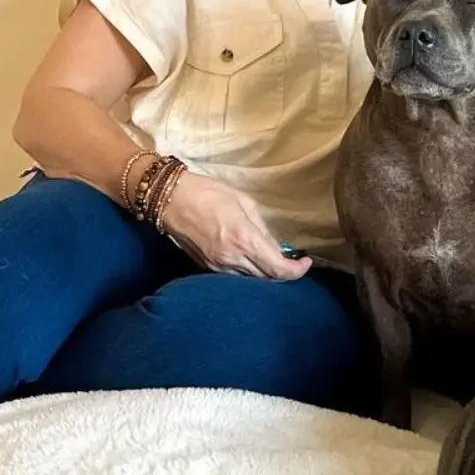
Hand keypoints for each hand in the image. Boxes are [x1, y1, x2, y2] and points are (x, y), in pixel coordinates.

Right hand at [159, 171, 310, 280]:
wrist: (170, 199)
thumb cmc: (209, 193)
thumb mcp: (245, 203)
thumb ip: (263, 229)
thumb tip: (276, 247)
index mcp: (245, 240)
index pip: (278, 270)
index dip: (297, 271)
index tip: (305, 261)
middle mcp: (232, 258)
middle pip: (267, 279)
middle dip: (283, 273)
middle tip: (291, 260)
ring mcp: (217, 266)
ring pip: (250, 281)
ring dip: (265, 274)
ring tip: (272, 259)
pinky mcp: (206, 267)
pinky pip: (234, 277)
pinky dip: (248, 272)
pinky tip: (252, 260)